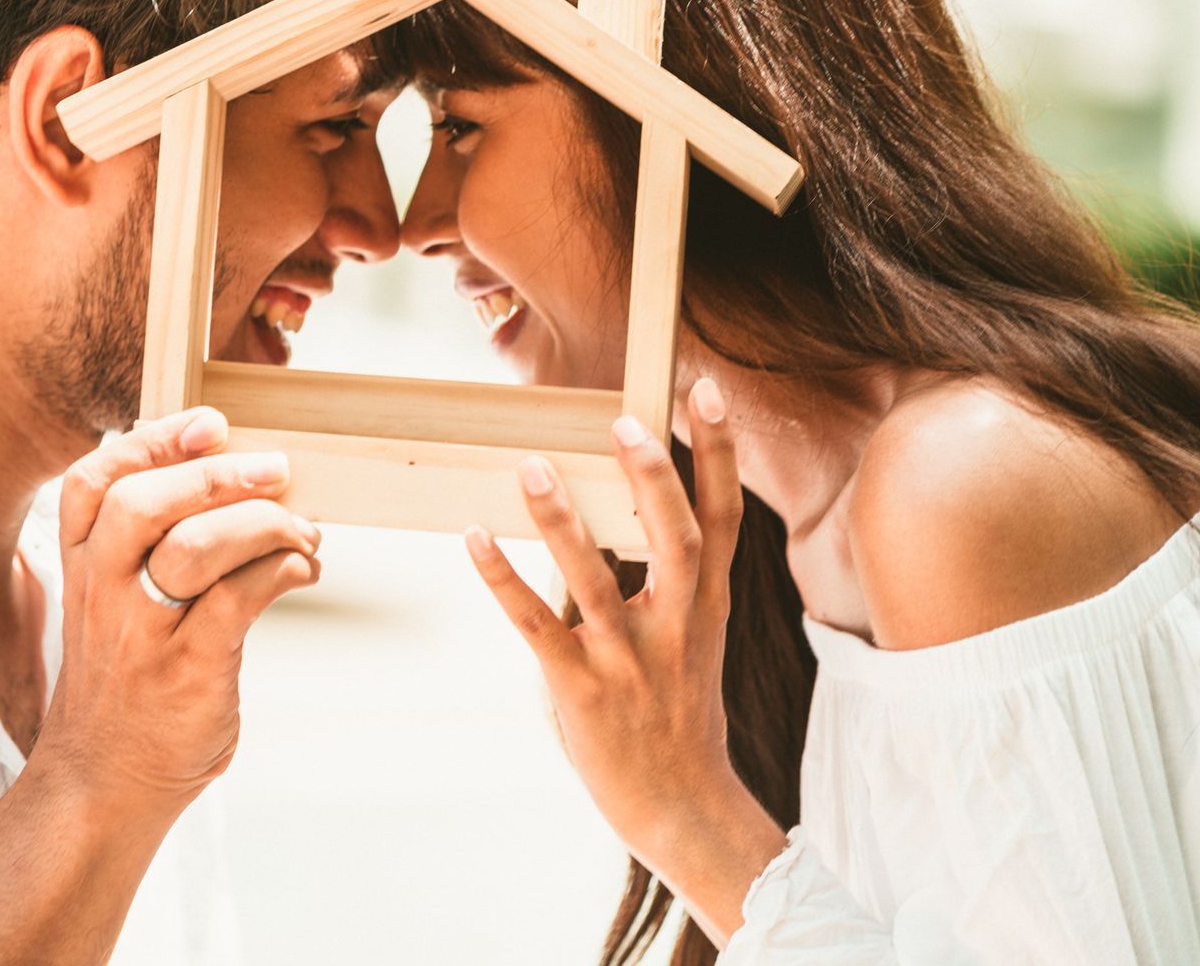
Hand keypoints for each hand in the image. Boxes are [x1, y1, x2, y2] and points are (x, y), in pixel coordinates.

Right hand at [36, 405, 322, 819]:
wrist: (102, 786)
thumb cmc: (122, 686)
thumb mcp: (106, 608)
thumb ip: (143, 549)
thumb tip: (229, 479)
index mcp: (81, 569)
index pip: (92, 482)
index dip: (152, 441)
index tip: (210, 427)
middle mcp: (103, 594)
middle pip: (140, 503)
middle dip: (216, 474)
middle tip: (276, 470)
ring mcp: (143, 634)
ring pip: (193, 547)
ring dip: (263, 524)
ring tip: (303, 534)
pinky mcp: (188, 671)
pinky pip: (239, 601)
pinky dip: (282, 572)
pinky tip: (301, 573)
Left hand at [464, 377, 784, 941]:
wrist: (683, 807)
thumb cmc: (679, 711)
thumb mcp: (696, 639)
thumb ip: (677, 579)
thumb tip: (644, 502)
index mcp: (708, 607)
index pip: (723, 519)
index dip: (718, 455)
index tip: (707, 392)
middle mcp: (678, 628)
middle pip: (676, 540)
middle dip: (652, 480)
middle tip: (623, 420)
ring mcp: (629, 661)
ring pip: (597, 580)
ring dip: (563, 521)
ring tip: (532, 464)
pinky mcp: (582, 690)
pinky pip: (537, 626)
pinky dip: (504, 580)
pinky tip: (476, 538)